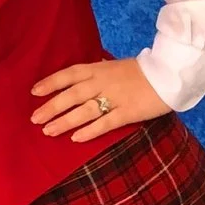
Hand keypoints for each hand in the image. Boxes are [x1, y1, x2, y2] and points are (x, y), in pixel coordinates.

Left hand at [30, 58, 169, 143]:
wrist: (170, 74)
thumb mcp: (115, 65)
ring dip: (65, 121)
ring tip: (48, 131)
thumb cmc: (141, 71)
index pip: (69, 74)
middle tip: (35, 119)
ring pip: (84, 111)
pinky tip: (76, 138)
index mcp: (99, 69)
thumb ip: (98, 71)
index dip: (50, 82)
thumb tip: (78, 76)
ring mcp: (115, 98)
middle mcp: (103, 82)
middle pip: (71, 95)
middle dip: (51, 107)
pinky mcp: (128, 112)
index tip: (34, 92)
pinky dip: (90, 131)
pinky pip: (105, 123)